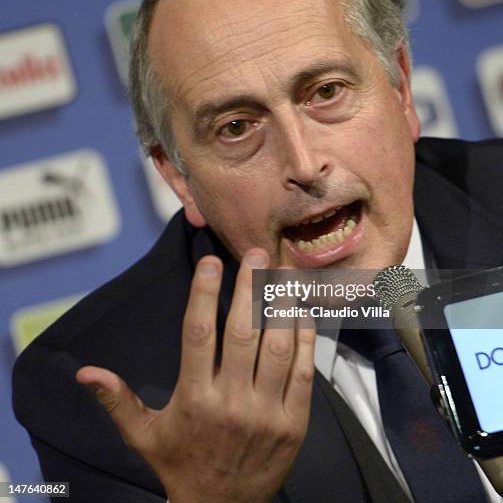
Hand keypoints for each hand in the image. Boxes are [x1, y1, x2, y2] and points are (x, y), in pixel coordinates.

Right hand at [76, 249, 315, 502]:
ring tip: (281, 273)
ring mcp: (266, 413)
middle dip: (249, 288)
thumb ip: (117, 401)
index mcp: (193, 399)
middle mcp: (230, 402)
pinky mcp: (294, 424)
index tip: (210, 263)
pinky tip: (301, 311)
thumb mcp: (143, 436)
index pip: (198, 334)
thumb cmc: (180, 465)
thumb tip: (85, 373)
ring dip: (280, 306)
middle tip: (254, 254)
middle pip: (242, 333)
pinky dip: (304, 338)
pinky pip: (303, 372)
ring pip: (277, 347)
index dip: (203, 294)